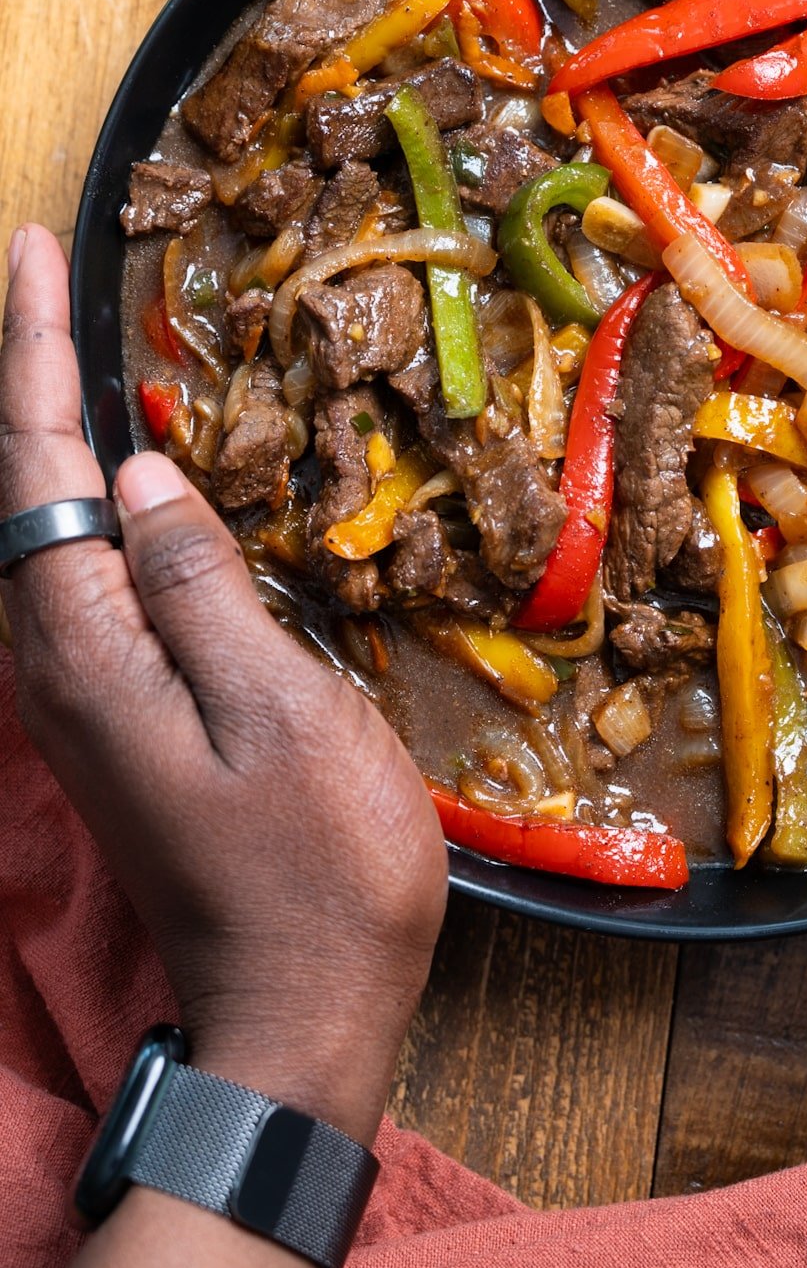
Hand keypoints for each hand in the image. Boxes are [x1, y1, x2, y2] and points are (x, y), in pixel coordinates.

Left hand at [0, 225, 447, 1145]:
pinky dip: (76, 499)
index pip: (38, 470)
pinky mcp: (110, 721)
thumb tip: (139, 470)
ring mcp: (77, 698)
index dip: (35, 356)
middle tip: (40, 271)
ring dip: (42, 431)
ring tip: (63, 342)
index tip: (34, 253)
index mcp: (87, 650)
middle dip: (23, 374)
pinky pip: (73, 576)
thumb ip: (199, 583)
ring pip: (38, 532)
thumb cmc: (316, 868)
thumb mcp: (279, 711)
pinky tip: (111, 476)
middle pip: (16, 492)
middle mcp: (55, 666)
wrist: (298, 1014)